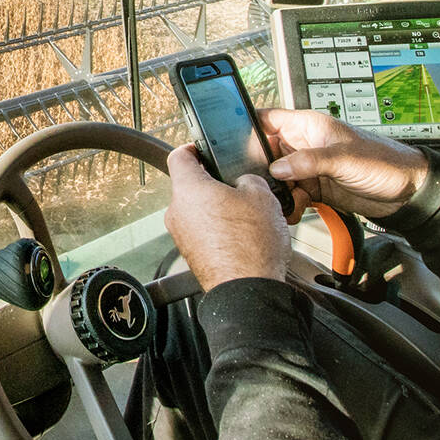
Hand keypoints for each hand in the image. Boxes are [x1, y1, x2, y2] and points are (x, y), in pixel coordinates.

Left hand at [164, 144, 289, 289]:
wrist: (249, 291)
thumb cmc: (252, 246)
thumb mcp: (262, 196)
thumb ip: (249, 179)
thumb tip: (244, 183)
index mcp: (188, 189)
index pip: (178, 156)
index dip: (193, 148)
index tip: (205, 149)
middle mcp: (177, 211)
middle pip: (189, 185)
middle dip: (213, 182)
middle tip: (237, 183)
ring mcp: (181, 235)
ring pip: (196, 209)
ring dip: (216, 207)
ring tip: (244, 213)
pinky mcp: (191, 254)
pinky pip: (201, 231)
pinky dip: (217, 228)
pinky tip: (241, 234)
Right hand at [258, 109, 429, 220]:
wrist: (408, 192)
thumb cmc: (384, 162)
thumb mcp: (343, 158)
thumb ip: (308, 162)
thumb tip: (277, 169)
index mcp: (310, 126)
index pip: (269, 119)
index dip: (249, 127)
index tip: (232, 142)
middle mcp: (306, 144)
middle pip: (268, 151)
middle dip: (260, 167)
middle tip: (255, 182)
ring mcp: (310, 167)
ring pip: (278, 176)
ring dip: (275, 190)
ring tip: (277, 201)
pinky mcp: (316, 187)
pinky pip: (293, 194)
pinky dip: (290, 204)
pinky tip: (294, 211)